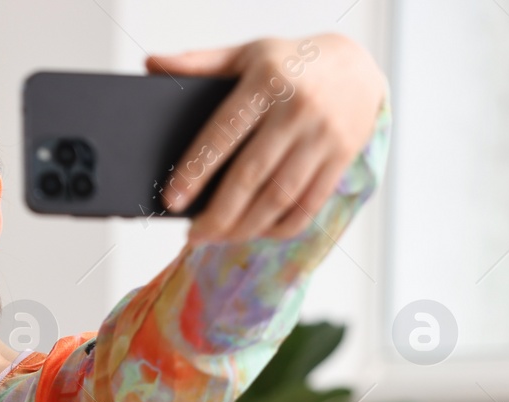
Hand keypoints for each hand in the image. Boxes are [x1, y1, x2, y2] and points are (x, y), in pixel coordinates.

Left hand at [146, 34, 387, 242]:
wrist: (358, 65)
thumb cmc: (289, 64)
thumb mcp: (247, 54)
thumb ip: (199, 62)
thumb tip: (150, 63)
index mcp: (267, 81)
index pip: (224, 132)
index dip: (196, 170)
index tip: (171, 199)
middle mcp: (298, 109)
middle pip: (251, 174)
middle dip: (218, 214)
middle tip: (193, 235)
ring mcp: (323, 135)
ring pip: (279, 196)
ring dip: (245, 228)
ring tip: (217, 238)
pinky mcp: (342, 158)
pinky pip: (309, 205)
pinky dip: (280, 228)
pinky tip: (256, 234)